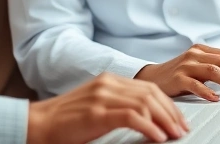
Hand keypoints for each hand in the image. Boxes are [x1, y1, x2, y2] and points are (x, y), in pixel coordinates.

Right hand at [26, 73, 188, 143]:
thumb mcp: (96, 106)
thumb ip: (118, 106)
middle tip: (182, 130)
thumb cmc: (65, 120)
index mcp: (108, 80)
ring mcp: (101, 97)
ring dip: (164, 121)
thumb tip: (147, 118)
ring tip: (174, 135)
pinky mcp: (96, 113)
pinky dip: (149, 128)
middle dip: (171, 113)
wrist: (38, 124)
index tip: (179, 120)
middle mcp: (107, 84)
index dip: (168, 104)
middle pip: (151, 94)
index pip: (149, 88)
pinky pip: (132, 117)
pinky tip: (157, 138)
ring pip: (145, 103)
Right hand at [135, 44, 219, 101]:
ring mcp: (185, 65)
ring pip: (212, 70)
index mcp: (202, 49)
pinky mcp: (177, 77)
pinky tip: (215, 97)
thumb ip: (216, 67)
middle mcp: (194, 54)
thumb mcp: (198, 66)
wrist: (153, 77)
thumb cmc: (179, 73)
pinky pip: (195, 84)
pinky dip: (207, 91)